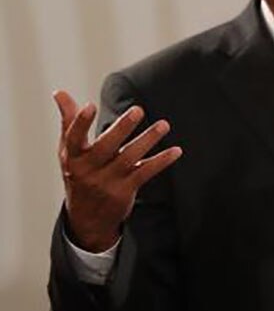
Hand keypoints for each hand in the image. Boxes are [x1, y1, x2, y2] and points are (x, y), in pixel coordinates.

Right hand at [54, 90, 182, 252]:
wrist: (86, 218)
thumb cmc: (79, 174)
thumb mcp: (69, 151)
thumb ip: (70, 121)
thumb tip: (60, 92)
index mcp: (73, 157)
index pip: (74, 137)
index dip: (81, 122)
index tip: (89, 105)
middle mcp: (89, 169)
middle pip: (106, 147)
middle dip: (121, 128)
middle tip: (138, 110)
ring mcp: (107, 181)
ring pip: (129, 158)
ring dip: (148, 140)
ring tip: (164, 124)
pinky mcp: (125, 191)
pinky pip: (145, 173)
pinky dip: (161, 161)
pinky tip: (176, 150)